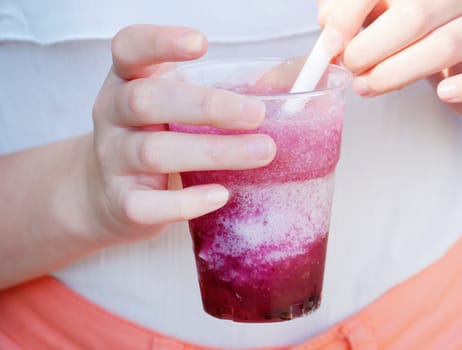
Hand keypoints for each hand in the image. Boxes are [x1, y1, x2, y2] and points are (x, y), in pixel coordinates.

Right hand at [87, 25, 275, 241]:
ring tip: (262, 152)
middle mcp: (113, 115)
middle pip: (146, 100)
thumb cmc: (159, 137)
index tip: (201, 43)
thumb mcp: (177, 104)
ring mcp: (113, 160)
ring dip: (213, 152)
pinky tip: (221, 195)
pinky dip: (187, 202)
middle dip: (206, 106)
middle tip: (256, 114)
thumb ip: (226, 87)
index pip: (129, 48)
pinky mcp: (123, 203)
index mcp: (128, 80)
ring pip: (154, 152)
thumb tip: (302, 72)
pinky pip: (150, 204)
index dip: (160, 42)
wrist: (108, 194)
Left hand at [318, 0, 461, 119]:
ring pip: (447, 44)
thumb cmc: (422, 42)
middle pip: (416, 13)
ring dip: (398, 72)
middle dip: (372, 46)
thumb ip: (356, 19)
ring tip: (367, 88)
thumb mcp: (385, 24)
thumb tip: (328, 25)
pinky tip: (443, 93)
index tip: (331, 41)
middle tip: (350, 68)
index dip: (352, 11)